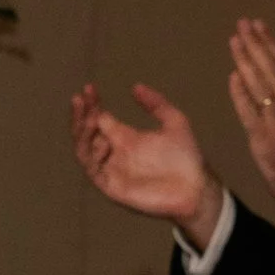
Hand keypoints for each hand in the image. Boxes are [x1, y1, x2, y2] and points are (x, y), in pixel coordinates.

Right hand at [70, 79, 220, 245]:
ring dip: (82, 133)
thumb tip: (136, 86)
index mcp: (125, 137)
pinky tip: (101, 141)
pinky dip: (92, 155)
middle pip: (86, 133)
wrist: (194, 188)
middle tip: (80, 99)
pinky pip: (93, 170)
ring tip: (88, 117)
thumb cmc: (186, 159)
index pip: (100, 118)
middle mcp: (114, 152)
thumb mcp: (175, 122)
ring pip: (84, 150)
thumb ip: (157, 104)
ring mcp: (111, 169)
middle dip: (80, 116)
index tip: (89, 88)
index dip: (92, 104)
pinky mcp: (112, 186)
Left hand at [226, 19, 274, 225]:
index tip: (257, 25)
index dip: (270, 43)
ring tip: (235, 40)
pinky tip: (233, 77)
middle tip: (242, 24)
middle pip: (271, 69)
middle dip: (255, 44)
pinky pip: (250, 112)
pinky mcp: (264, 138)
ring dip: (246, 61)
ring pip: (260, 84)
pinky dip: (242, 94)